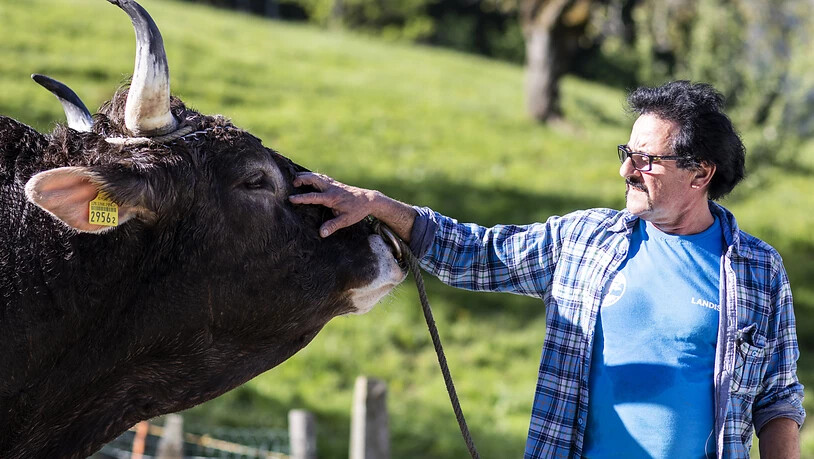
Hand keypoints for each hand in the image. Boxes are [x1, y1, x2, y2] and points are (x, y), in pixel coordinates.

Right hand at [288, 172, 417, 240]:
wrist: (369, 200)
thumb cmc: (357, 210)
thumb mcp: (346, 220)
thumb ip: (333, 226)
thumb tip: (321, 233)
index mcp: (332, 198)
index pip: (314, 197)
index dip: (301, 198)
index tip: (291, 198)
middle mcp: (331, 188)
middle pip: (314, 179)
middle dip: (302, 179)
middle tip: (292, 183)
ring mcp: (333, 184)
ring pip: (317, 176)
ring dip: (306, 175)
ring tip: (295, 178)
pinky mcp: (335, 183)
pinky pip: (321, 177)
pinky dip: (312, 176)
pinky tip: (307, 177)